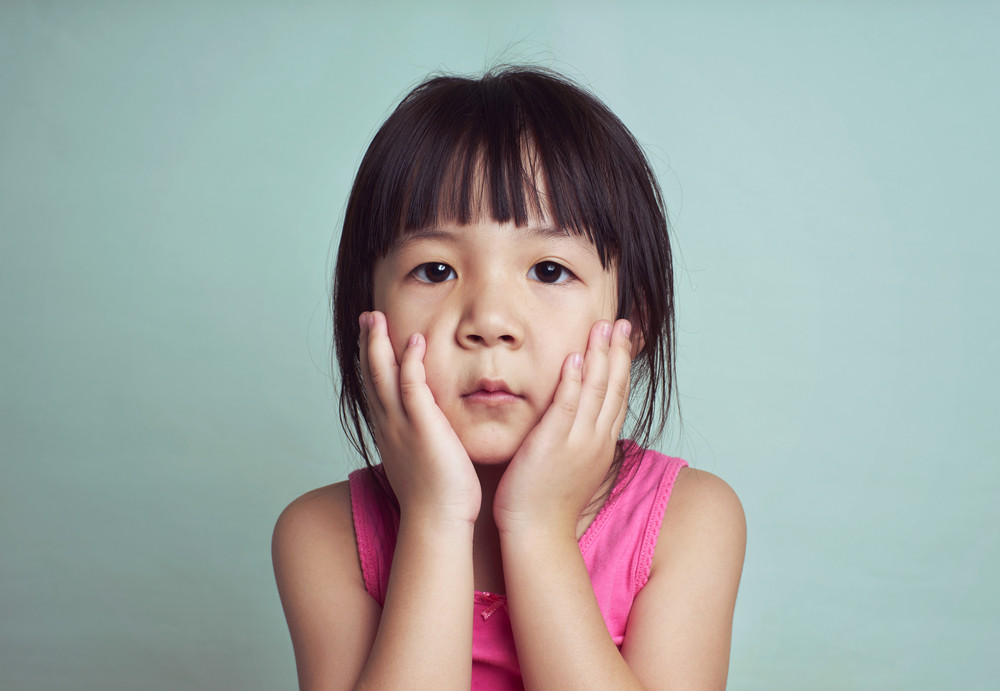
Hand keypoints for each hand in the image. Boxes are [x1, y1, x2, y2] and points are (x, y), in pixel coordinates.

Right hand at [359, 311, 481, 525]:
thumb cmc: (437, 498)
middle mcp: (388, 425)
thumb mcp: (422, 463)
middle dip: (366, 344)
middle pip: (370, 375)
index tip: (369, 340)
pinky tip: (414, 340)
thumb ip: (421, 443)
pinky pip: (411, 385)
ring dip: (378, 343)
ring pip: (382, 374)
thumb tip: (427, 437)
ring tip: (376, 317)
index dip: (370, 362)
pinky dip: (410, 360)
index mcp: (389, 432)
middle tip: (366, 317)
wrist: (438, 520)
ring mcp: (401, 424)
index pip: (375, 389)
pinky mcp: (421, 426)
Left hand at [493, 319, 632, 536]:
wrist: (537, 532)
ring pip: (595, 391)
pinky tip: (574, 357)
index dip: (621, 365)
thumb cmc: (547, 501)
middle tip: (621, 322)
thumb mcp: (572, 465)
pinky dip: (573, 381)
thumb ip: (577, 439)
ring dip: (600, 356)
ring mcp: (578, 442)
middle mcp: (596, 439)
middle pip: (613, 388)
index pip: (617, 396)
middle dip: (618, 352)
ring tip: (603, 327)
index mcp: (601, 443)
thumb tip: (577, 421)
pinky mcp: (554, 444)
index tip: (623, 338)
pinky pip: (567, 406)